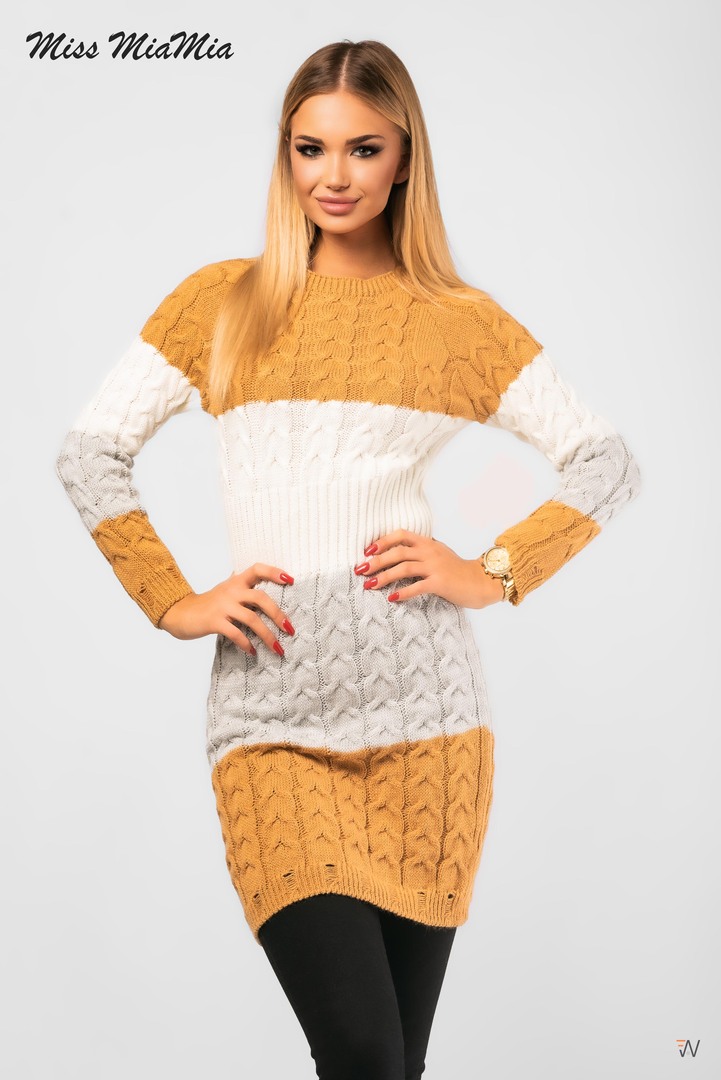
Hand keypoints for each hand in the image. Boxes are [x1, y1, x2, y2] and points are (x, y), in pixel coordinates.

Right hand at [158, 563, 295, 654]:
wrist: (180, 612)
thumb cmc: (209, 605)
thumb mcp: (227, 592)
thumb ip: (245, 592)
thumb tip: (271, 603)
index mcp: (236, 581)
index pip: (258, 569)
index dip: (274, 572)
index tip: (291, 580)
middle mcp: (231, 591)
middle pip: (261, 598)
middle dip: (278, 614)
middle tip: (290, 629)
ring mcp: (222, 606)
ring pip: (252, 619)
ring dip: (267, 635)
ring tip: (278, 648)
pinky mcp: (214, 622)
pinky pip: (236, 633)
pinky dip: (247, 644)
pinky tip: (253, 652)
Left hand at [353, 529, 504, 609]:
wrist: (481, 581)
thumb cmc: (458, 570)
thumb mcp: (439, 553)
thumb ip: (422, 551)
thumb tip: (399, 552)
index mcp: (428, 542)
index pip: (401, 534)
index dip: (382, 541)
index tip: (367, 551)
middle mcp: (430, 551)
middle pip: (397, 552)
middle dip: (376, 561)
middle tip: (360, 570)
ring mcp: (435, 567)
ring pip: (403, 568)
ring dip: (383, 577)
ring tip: (369, 585)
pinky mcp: (440, 582)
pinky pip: (417, 586)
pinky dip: (402, 593)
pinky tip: (391, 598)